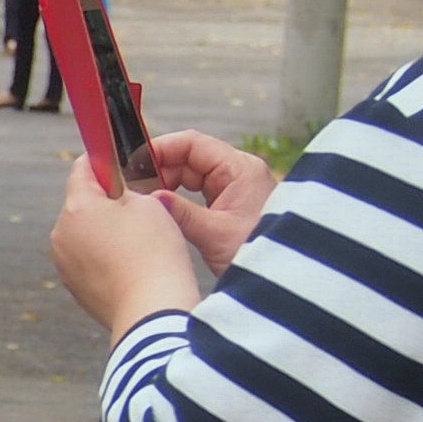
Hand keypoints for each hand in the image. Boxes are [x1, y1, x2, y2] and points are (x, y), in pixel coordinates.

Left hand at [50, 155, 201, 340]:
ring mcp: (64, 263)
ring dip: (105, 232)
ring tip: (138, 244)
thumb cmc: (154, 253)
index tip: (115, 161)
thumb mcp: (147, 203)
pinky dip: (105, 258)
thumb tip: (110, 184)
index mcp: (76, 207)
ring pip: (85, 234)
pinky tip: (130, 266)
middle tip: (139, 210)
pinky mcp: (74, 287)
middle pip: (82, 205)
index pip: (81, 169)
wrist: (151, 311)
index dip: (101, 161)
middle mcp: (61, 233)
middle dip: (106, 203)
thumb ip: (123, 186)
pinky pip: (88, 261)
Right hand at [147, 129, 279, 273]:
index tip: (135, 164)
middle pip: (190, 158)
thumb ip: (180, 213)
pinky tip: (166, 211)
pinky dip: (180, 198)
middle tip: (137, 190)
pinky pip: (199, 192)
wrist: (287, 277)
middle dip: (162, 171)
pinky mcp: (231, 203)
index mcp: (240, 169)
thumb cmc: (260, 255)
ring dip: (169, 186)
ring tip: (149, 203)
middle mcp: (239, 172)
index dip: (161, 149)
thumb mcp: (214, 235)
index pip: (193, 144)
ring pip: (192, 176)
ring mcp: (236, 187)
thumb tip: (151, 199)